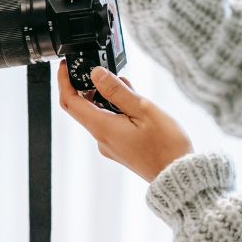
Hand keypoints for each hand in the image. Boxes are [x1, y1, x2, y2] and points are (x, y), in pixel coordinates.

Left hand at [56, 60, 192, 182]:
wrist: (177, 175)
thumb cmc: (166, 146)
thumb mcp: (143, 109)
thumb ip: (117, 91)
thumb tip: (96, 74)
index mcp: (103, 128)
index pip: (70, 102)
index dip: (64, 81)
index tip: (65, 66)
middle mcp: (101, 139)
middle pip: (84, 108)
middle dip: (90, 86)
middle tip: (106, 71)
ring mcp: (110, 145)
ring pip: (100, 114)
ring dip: (108, 98)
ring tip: (131, 88)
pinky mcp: (120, 148)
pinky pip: (110, 124)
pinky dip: (117, 110)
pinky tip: (135, 105)